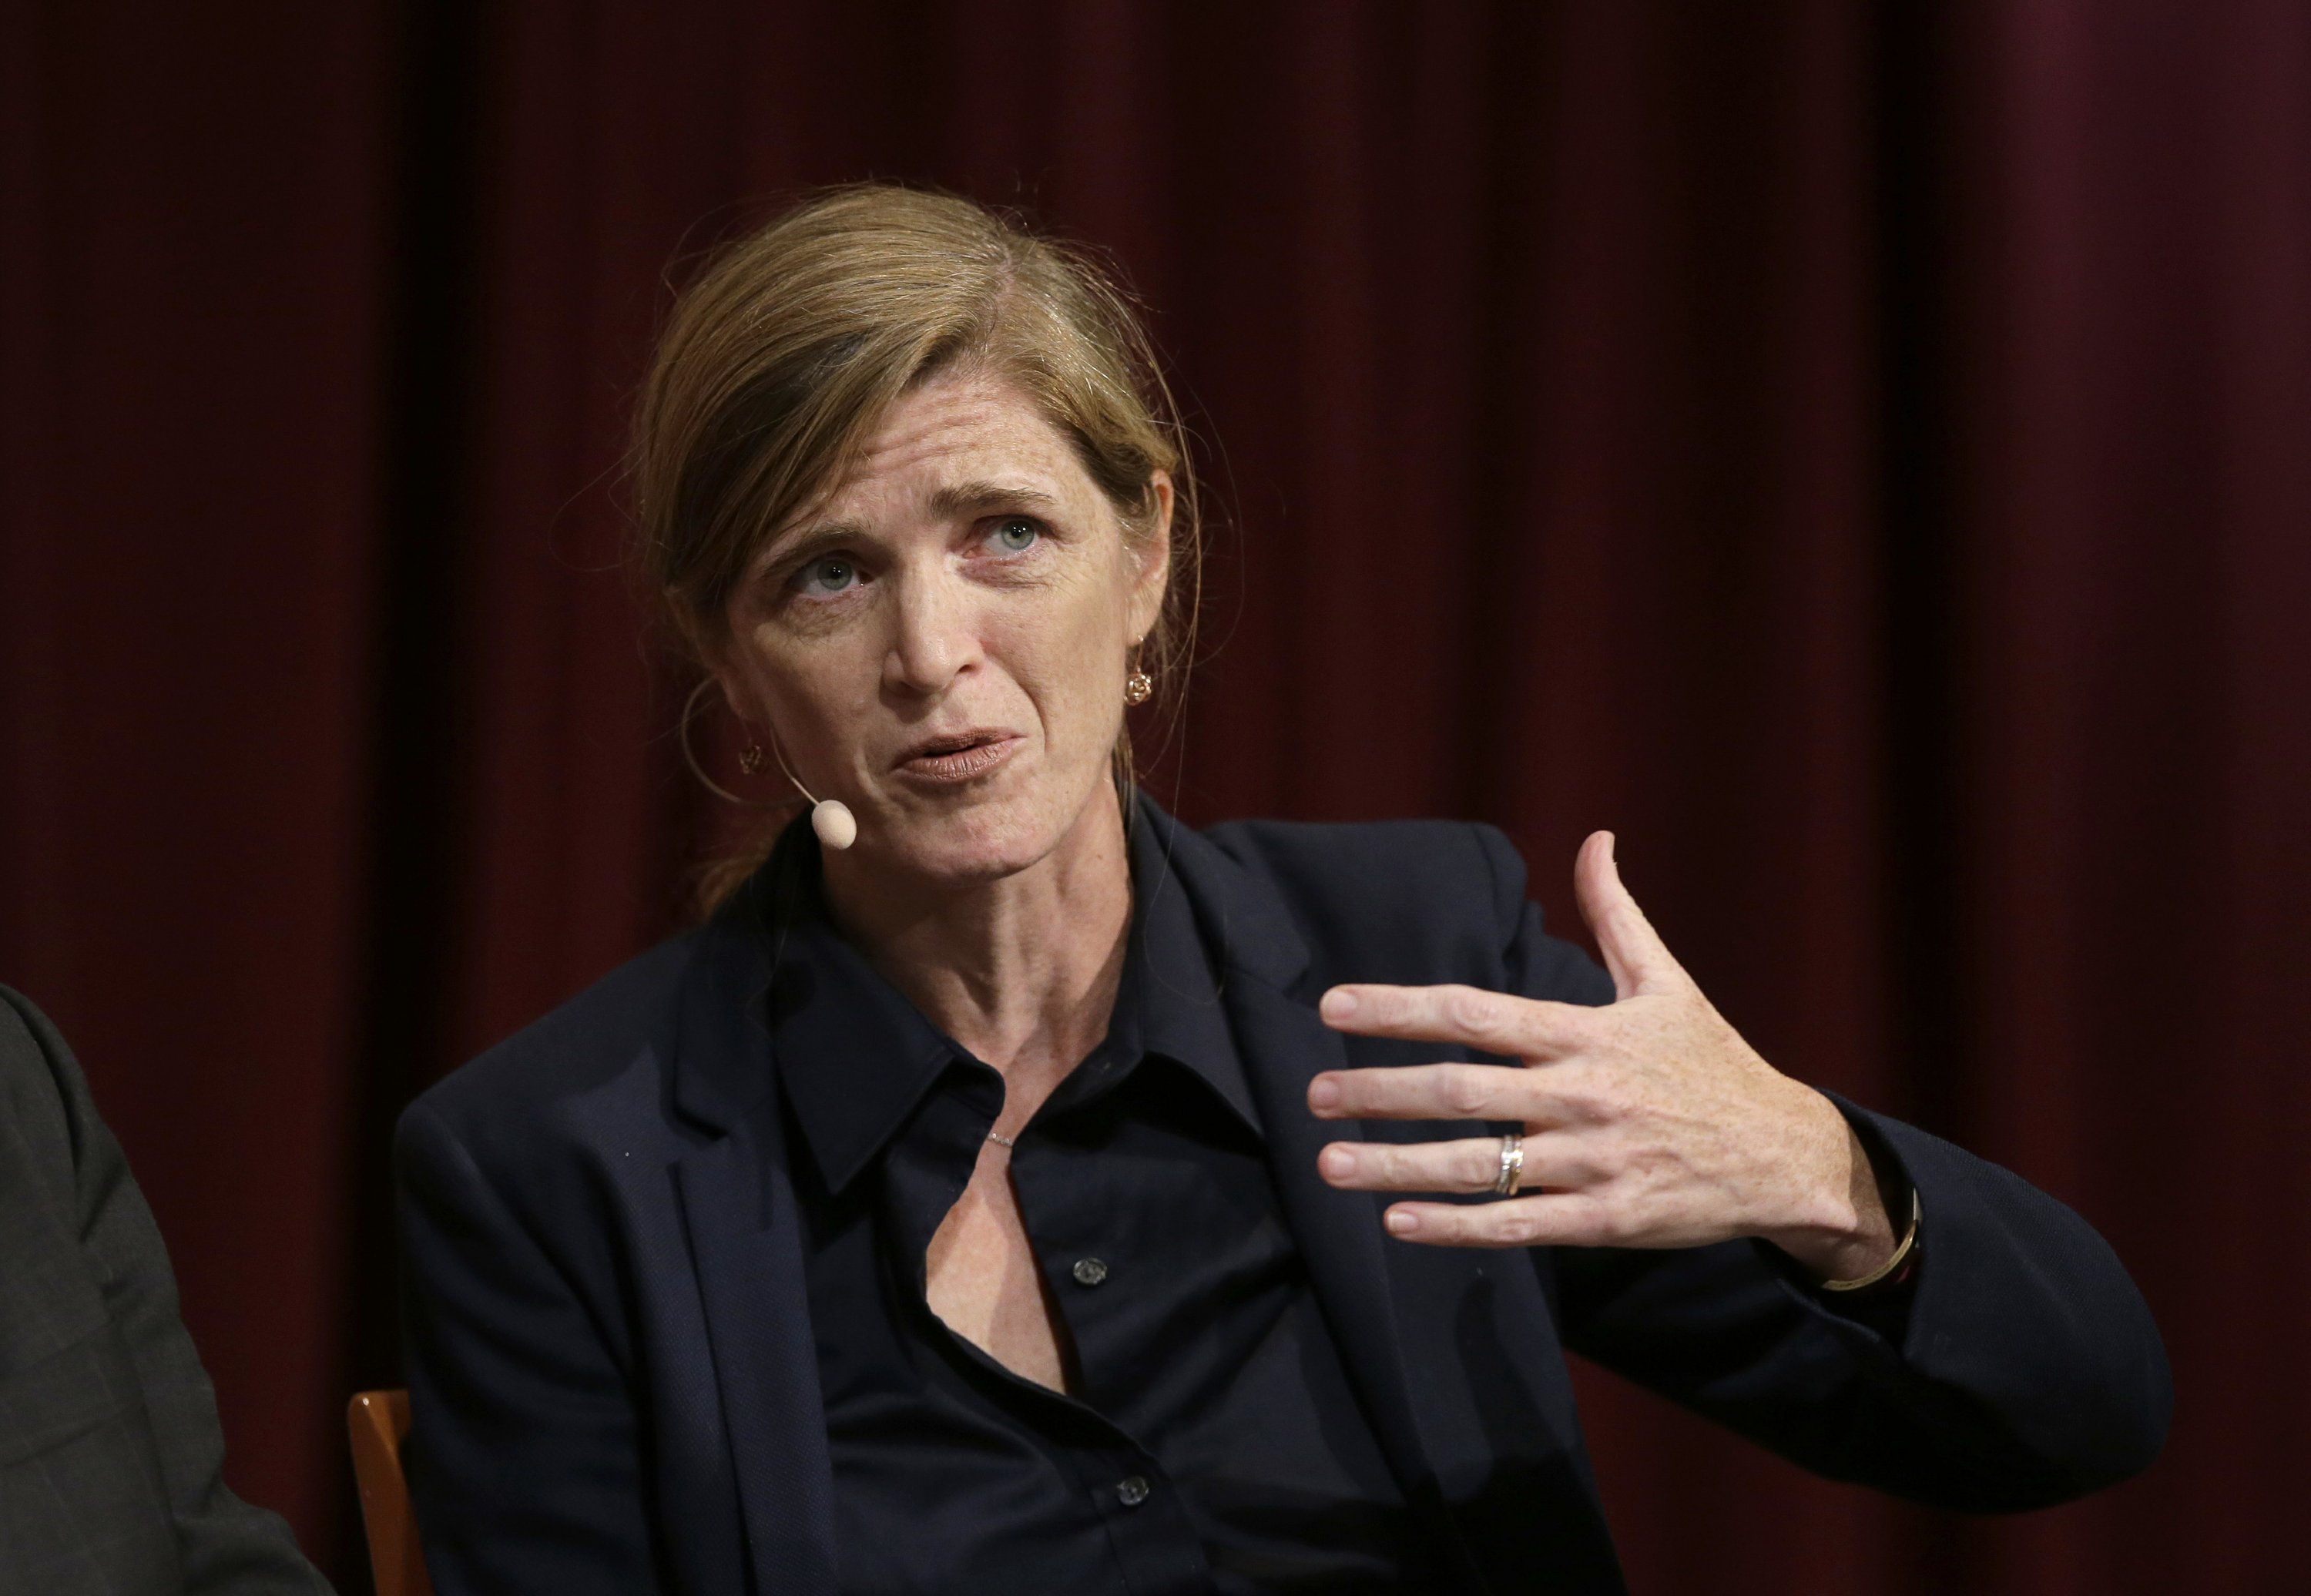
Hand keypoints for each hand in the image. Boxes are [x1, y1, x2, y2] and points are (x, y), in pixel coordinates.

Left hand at [1307, 831, 1896, 1278]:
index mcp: (1588, 1032)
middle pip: (1462, 1090)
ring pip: (1480, 1165)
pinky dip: (1456, 1226)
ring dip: (1396, 1166)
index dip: (1398, 1008)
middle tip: (1312, 1094)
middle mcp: (1584, 1094)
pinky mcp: (1608, 1220)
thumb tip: (1596, 838)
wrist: (1787, 1156)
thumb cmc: (1713, 1064)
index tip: (1333, 1006)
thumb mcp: (1668, 982)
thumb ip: (1616, 914)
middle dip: (1379, 1090)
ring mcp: (1595, 1161)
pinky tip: (1399, 1223)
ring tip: (1328, 1165)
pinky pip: (1518, 1224)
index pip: (1475, 1012)